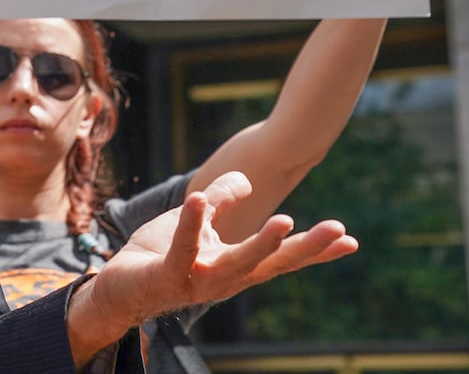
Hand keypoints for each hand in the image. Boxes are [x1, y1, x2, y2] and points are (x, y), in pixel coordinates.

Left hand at [65, 171, 356, 361]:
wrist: (117, 285)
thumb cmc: (159, 253)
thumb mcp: (195, 221)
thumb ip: (220, 200)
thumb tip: (247, 182)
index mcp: (235, 264)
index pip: (281, 258)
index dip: (315, 250)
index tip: (350, 240)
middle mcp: (223, 277)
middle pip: (271, 264)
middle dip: (304, 248)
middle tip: (338, 229)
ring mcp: (197, 280)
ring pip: (235, 264)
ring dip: (261, 244)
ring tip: (285, 221)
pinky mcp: (166, 275)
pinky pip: (183, 249)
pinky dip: (192, 225)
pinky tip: (200, 200)